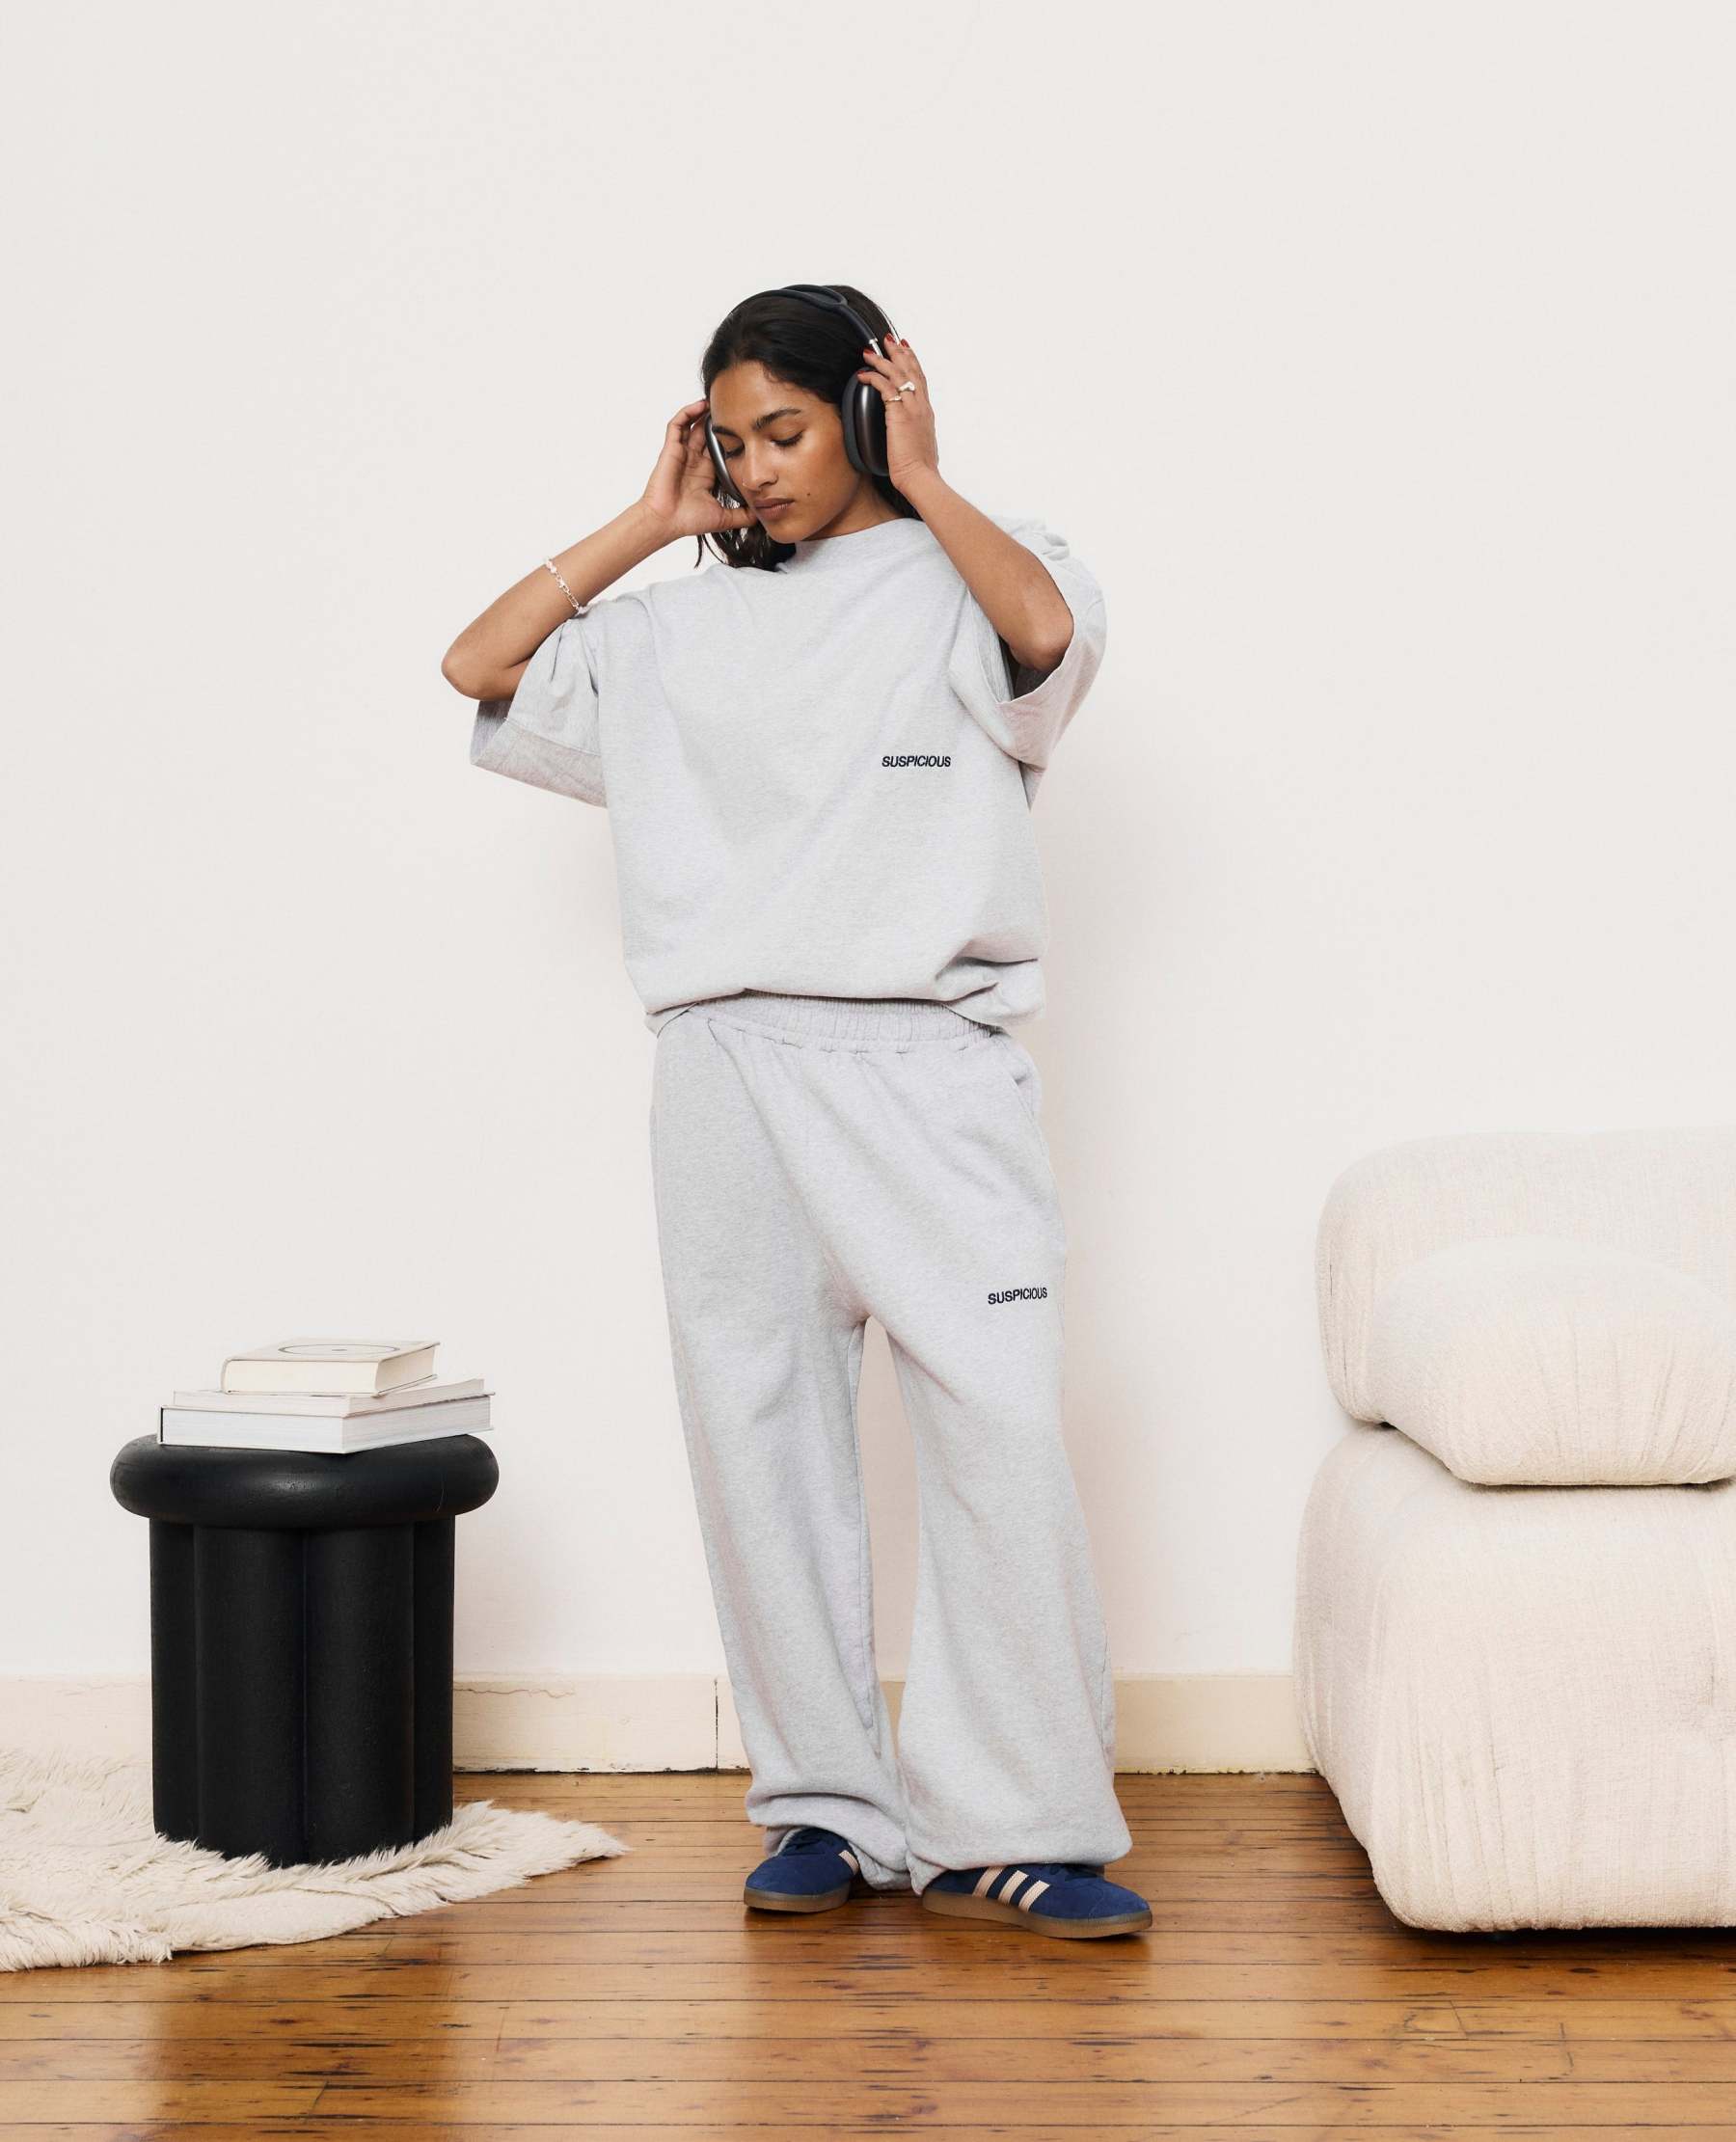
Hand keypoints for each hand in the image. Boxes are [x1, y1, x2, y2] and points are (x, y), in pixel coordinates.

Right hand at [640, 398, 760, 539]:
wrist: (666, 522)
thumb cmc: (688, 520)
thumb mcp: (724, 518)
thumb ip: (742, 516)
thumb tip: (761, 515)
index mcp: (706, 473)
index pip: (721, 450)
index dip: (732, 439)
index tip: (747, 430)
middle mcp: (695, 461)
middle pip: (709, 434)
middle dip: (720, 422)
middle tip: (736, 410)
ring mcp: (683, 453)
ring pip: (694, 425)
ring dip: (704, 413)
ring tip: (719, 401)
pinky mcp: (671, 449)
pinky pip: (678, 424)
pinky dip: (688, 412)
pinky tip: (701, 405)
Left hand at [855, 334, 939, 493]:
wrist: (921, 478)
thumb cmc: (919, 470)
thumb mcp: (919, 446)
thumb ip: (914, 434)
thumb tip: (908, 436)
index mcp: (926, 413)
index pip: (920, 380)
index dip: (913, 361)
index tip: (906, 348)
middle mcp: (921, 406)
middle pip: (911, 370)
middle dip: (899, 352)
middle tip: (888, 339)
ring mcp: (912, 409)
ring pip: (898, 374)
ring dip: (882, 360)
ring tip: (869, 351)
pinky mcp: (900, 414)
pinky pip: (885, 387)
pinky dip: (873, 377)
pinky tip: (863, 374)